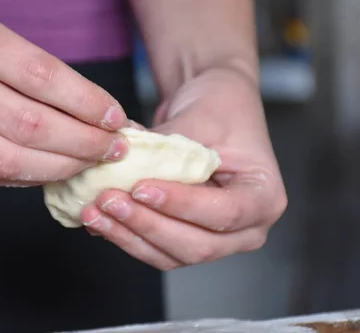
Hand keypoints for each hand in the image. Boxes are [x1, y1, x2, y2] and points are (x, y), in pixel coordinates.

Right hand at [0, 1, 128, 184]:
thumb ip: (31, 68)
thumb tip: (95, 114)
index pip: (39, 74)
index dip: (85, 102)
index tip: (116, 117)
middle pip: (27, 124)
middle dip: (82, 143)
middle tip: (113, 148)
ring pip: (6, 160)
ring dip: (60, 168)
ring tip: (89, 163)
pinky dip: (27, 178)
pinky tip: (52, 171)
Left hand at [81, 67, 286, 269]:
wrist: (212, 104)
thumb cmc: (219, 107)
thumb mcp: (199, 120)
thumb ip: (164, 150)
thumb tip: (118, 166)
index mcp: (264, 197)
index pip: (224, 213)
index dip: (181, 205)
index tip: (142, 188)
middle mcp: (246, 228)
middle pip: (197, 245)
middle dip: (148, 225)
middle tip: (110, 200)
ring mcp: (216, 238)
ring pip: (172, 254)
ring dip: (130, 236)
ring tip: (95, 211)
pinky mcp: (187, 237)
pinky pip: (156, 249)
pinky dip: (126, 236)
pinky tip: (99, 220)